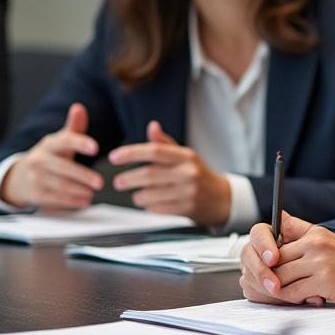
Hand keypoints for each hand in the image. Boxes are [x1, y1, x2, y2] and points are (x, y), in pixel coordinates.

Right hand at [0, 103, 100, 208]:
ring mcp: (35, 177)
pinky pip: (54, 199)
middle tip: (100, 182)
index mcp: (49, 144)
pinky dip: (71, 201)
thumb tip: (79, 107)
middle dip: (83, 176)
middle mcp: (39, 159)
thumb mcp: (61, 141)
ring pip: (59, 185)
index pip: (65, 140)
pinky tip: (83, 201)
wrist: (20, 176)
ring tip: (93, 193)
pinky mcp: (35, 194)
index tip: (96, 148)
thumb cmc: (50, 156)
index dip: (80, 143)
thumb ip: (74, 127)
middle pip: (63, 167)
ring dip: (78, 190)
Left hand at [108, 120, 231, 225]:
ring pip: (150, 194)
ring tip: (137, 195)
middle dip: (128, 179)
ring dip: (138, 196)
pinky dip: (149, 207)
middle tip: (118, 182)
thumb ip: (164, 143)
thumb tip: (152, 126)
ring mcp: (189, 191)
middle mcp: (188, 172)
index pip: (154, 151)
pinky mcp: (187, 208)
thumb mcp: (184, 156)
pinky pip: (157, 209)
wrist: (220, 198)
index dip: (131, 153)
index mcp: (186, 156)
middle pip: (149, 174)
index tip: (114, 157)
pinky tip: (152, 203)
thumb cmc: (198, 174)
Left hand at [240, 212, 334, 308]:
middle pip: (272, 260)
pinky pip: (291, 292)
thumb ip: (305, 240)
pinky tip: (308, 300)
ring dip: (279, 292)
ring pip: (278, 277)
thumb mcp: (333, 245)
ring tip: (291, 296)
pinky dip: (292, 300)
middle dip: (266, 278)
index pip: (274, 235)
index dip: (262, 253)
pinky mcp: (325, 279)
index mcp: (315, 231)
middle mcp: (315, 241)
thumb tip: (277, 239)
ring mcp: (319, 260)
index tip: (263, 266)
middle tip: (269, 290)